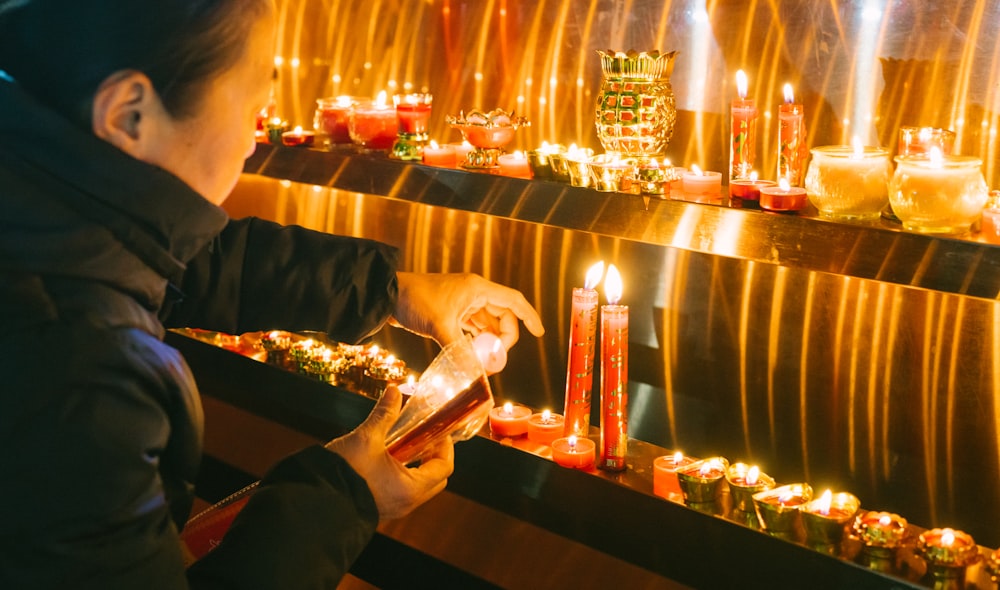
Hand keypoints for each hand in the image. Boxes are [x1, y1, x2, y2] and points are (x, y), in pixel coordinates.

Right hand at [324, 385, 453, 520]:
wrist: (315, 500)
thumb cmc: (344, 472)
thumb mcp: (366, 438)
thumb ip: (384, 414)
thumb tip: (394, 391)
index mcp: (410, 488)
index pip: (444, 467)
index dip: (445, 446)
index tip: (437, 431)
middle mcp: (406, 503)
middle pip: (435, 480)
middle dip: (433, 456)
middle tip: (423, 437)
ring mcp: (393, 509)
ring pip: (419, 487)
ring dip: (417, 466)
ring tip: (404, 445)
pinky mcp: (380, 509)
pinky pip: (402, 492)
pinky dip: (403, 475)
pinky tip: (388, 459)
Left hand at [390, 272, 544, 348]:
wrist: (388, 296)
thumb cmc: (415, 301)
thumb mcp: (440, 327)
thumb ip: (460, 352)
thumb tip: (476, 374)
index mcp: (477, 289)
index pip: (513, 301)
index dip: (529, 317)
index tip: (540, 333)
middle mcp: (474, 293)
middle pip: (503, 316)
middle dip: (504, 338)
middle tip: (497, 359)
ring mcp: (464, 303)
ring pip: (488, 324)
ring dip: (490, 342)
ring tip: (486, 361)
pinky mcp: (454, 312)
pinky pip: (474, 327)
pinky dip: (477, 341)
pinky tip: (475, 354)